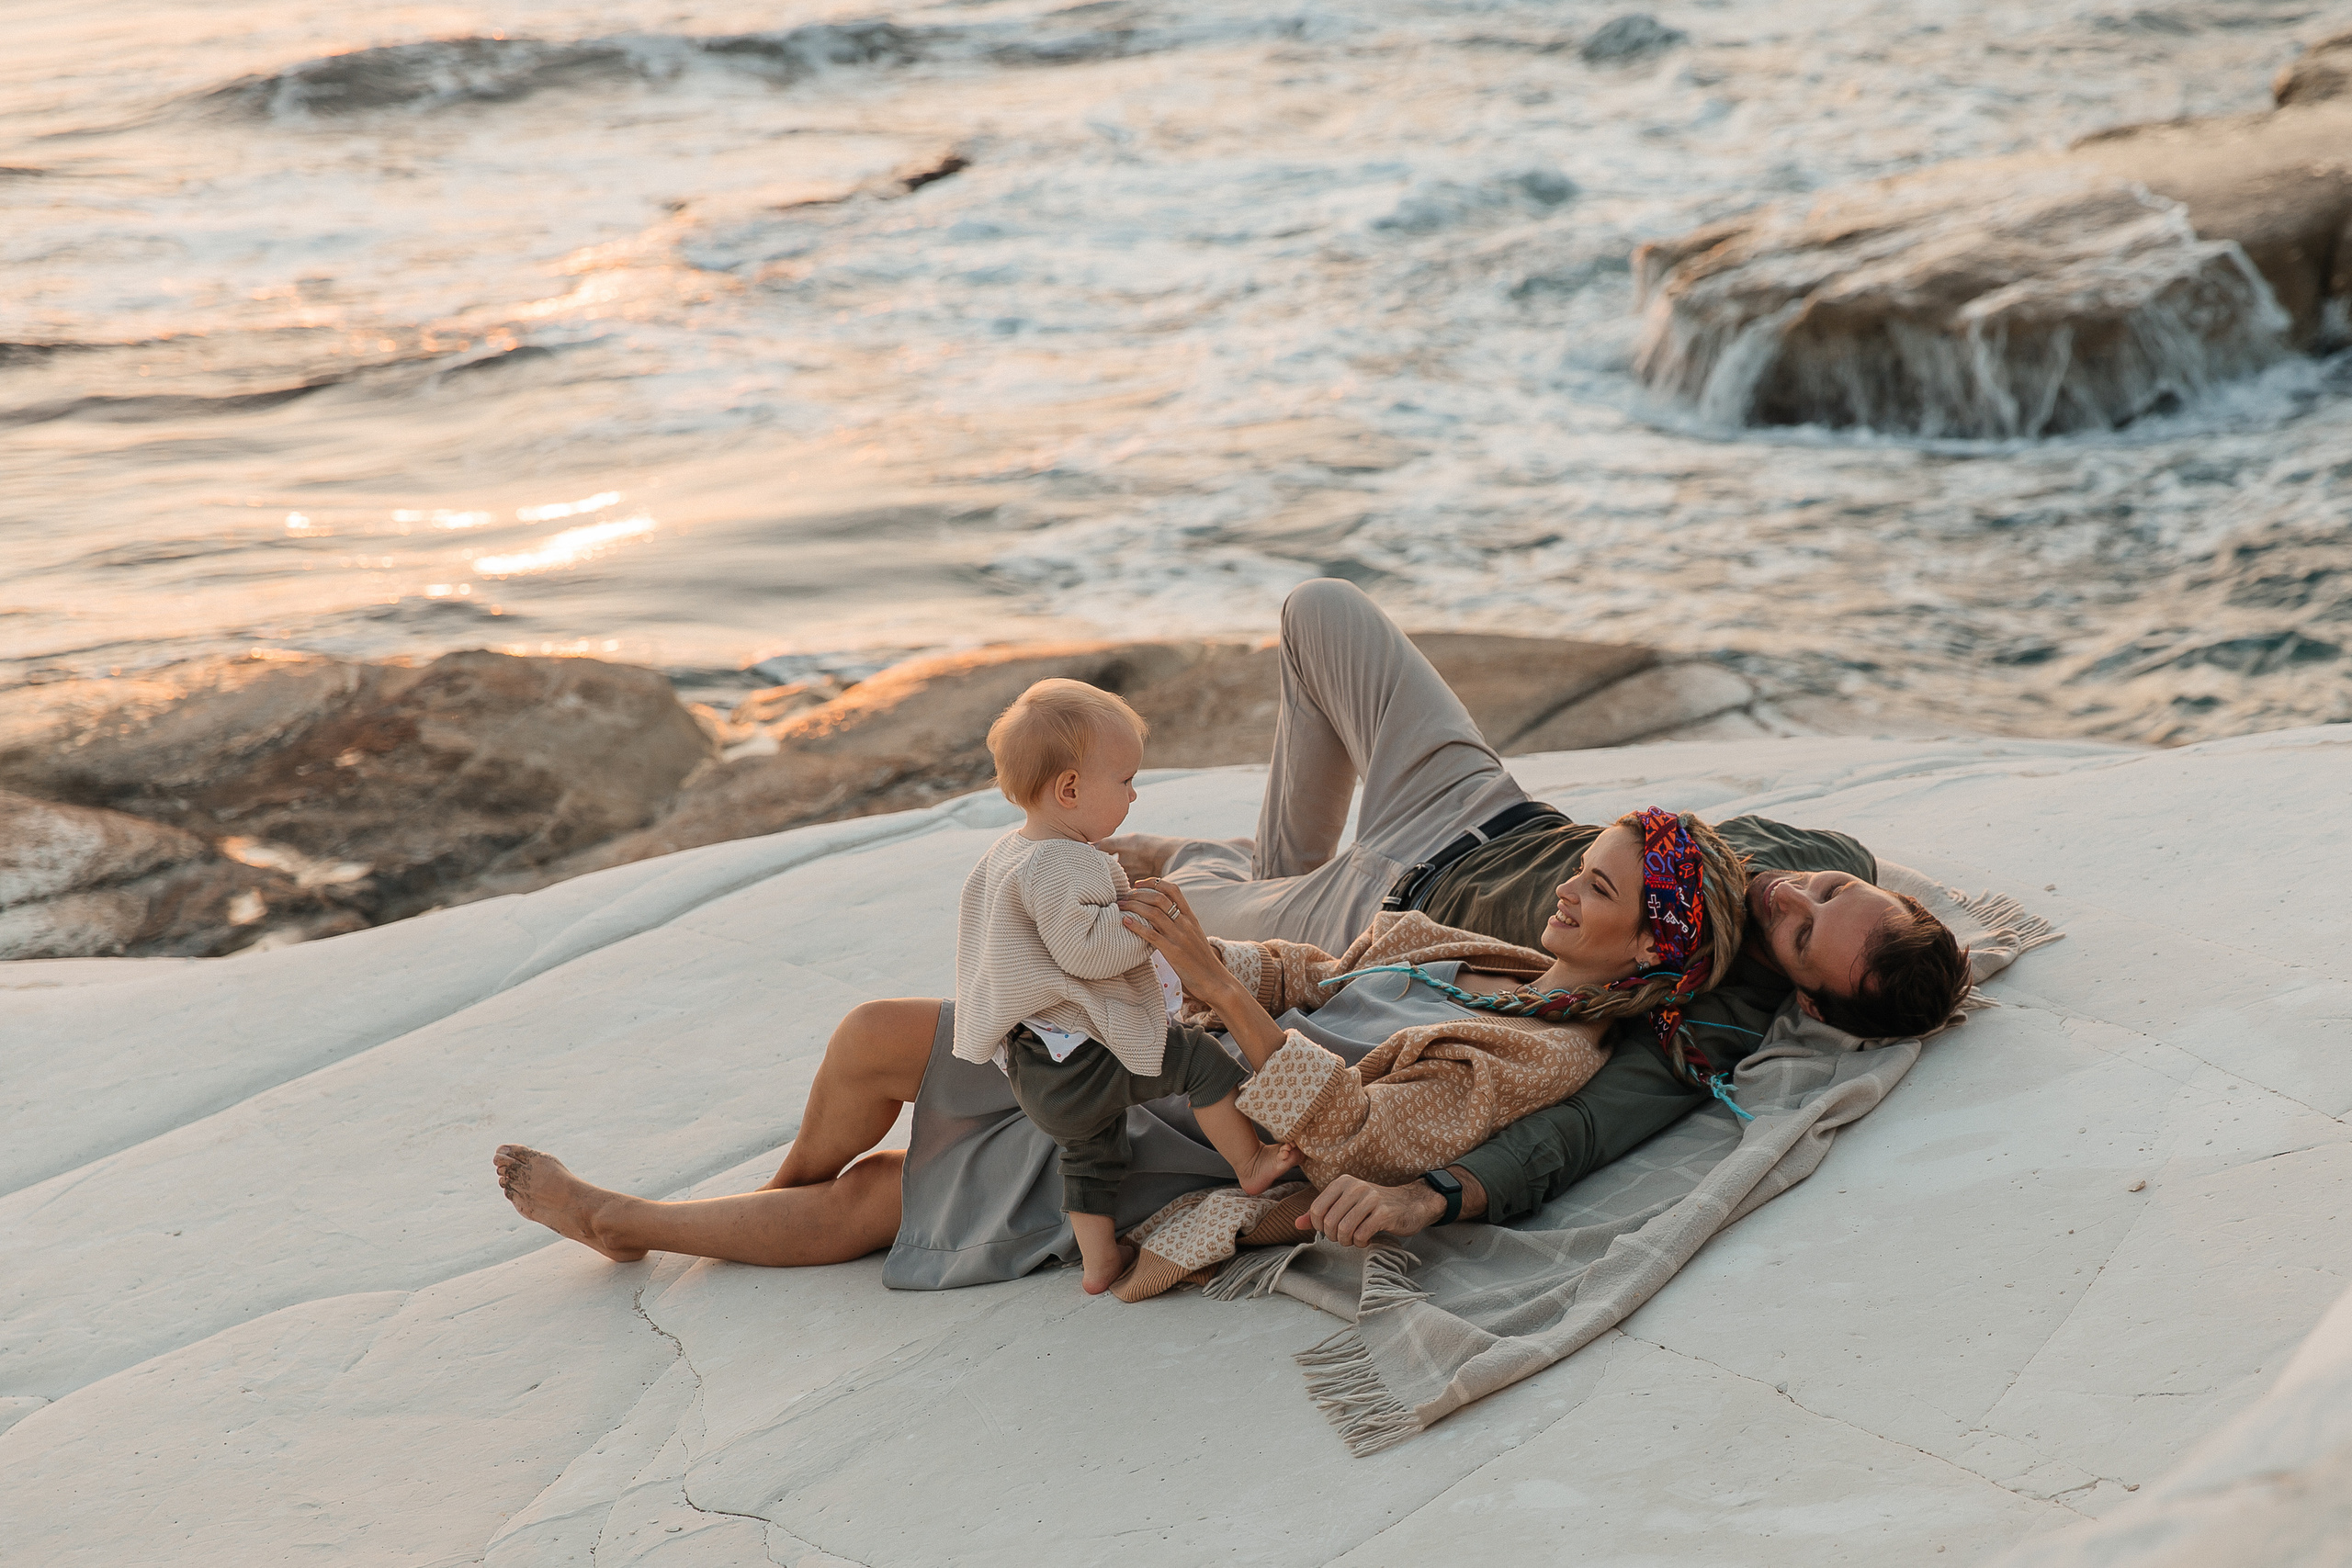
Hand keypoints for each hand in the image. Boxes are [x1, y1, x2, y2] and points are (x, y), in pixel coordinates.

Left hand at [1116, 877, 1223, 994]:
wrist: (1214, 980)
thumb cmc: (1201, 961)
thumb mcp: (1194, 936)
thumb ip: (1180, 924)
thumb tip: (1159, 917)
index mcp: (1190, 917)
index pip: (1173, 890)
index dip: (1153, 882)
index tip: (1138, 884)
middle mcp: (1185, 923)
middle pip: (1159, 898)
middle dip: (1138, 894)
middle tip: (1124, 897)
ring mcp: (1179, 937)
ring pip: (1153, 913)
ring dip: (1133, 906)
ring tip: (1120, 906)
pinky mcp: (1173, 952)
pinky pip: (1152, 935)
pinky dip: (1136, 926)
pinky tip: (1125, 922)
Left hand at [1301, 1175, 1447, 1246]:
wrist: (1411, 1204)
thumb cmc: (1374, 1206)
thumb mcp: (1346, 1204)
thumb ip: (1320, 1213)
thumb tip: (1297, 1224)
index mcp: (1342, 1182)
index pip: (1316, 1209)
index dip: (1319, 1227)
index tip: (1331, 1230)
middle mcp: (1355, 1187)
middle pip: (1329, 1222)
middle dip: (1334, 1237)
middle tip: (1346, 1237)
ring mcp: (1370, 1199)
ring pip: (1344, 1230)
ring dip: (1347, 1241)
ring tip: (1355, 1238)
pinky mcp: (1383, 1213)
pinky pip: (1361, 1235)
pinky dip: (1361, 1242)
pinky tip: (1367, 1239)